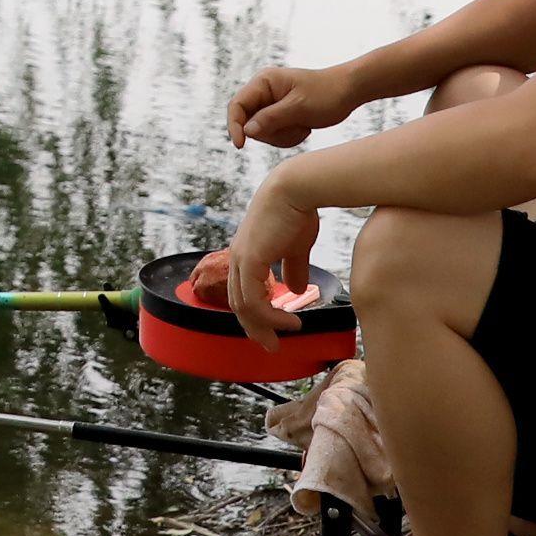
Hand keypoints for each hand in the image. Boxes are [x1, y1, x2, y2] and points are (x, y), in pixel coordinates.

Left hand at [225, 173, 322, 344]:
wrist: (296, 189)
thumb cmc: (298, 212)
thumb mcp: (296, 247)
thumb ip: (293, 268)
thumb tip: (296, 290)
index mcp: (245, 254)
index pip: (242, 292)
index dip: (255, 314)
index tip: (272, 330)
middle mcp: (237, 258)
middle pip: (238, 304)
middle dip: (254, 328)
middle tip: (271, 345)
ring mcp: (240, 259)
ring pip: (244, 306)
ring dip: (264, 326)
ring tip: (286, 334)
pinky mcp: (250, 260)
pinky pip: (254, 300)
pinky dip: (270, 316)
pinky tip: (289, 321)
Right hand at [228, 63, 354, 150]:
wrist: (349, 91)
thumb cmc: (327, 94)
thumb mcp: (299, 107)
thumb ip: (271, 119)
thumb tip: (247, 131)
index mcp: (264, 82)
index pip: (237, 105)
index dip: (234, 126)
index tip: (241, 146)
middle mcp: (264, 91)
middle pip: (249, 122)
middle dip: (271, 133)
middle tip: (296, 128)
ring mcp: (271, 103)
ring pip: (262, 131)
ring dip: (282, 136)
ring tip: (304, 126)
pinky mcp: (280, 114)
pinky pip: (274, 134)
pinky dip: (288, 137)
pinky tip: (305, 128)